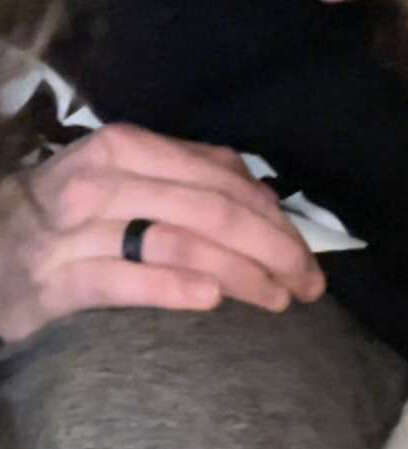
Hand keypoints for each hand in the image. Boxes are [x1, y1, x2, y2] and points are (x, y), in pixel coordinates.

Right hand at [0, 123, 325, 343]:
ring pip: (176, 243)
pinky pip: (122, 282)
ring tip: (279, 300)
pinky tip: (211, 300)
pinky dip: (171, 287)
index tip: (308, 255)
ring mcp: (76, 232)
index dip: (274, 218)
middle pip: (209, 210)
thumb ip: (186, 176)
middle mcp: (101, 182)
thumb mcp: (121, 177)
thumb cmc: (67, 217)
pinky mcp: (56, 283)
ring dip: (240, 273)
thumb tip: (259, 190)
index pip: (219, 179)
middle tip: (310, 285)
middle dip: (272, 249)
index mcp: (125, 148)